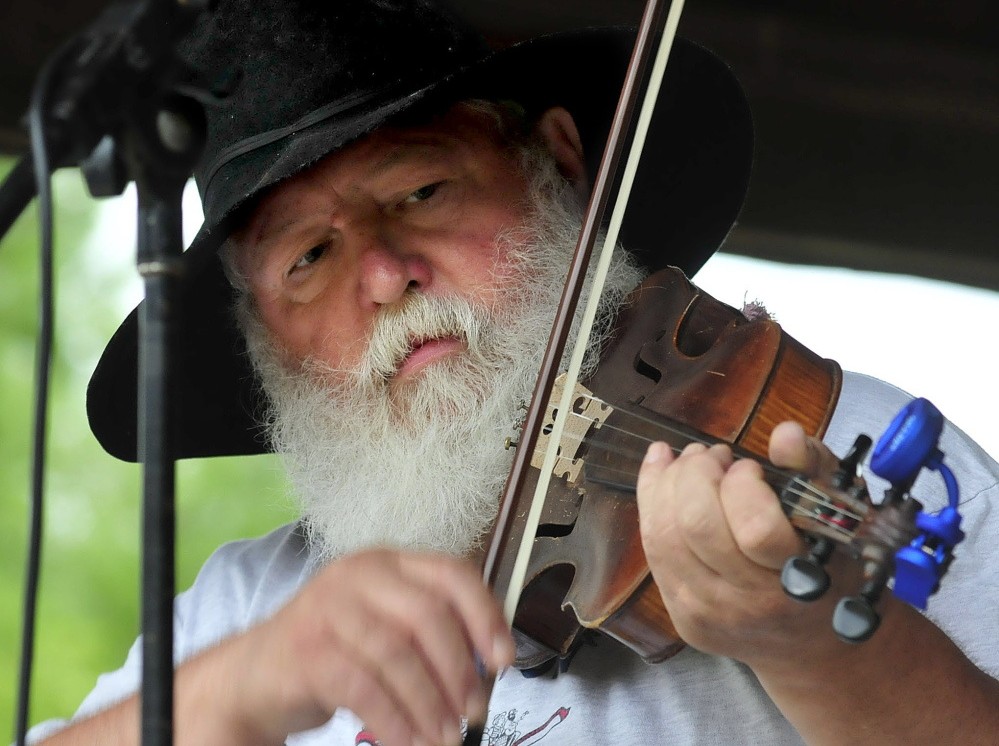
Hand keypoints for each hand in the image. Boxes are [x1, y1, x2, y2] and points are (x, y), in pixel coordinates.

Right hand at [215, 549, 513, 745]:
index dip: (485, 615)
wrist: (254, 675)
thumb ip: (430, 631)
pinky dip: (395, 720)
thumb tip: (489, 663)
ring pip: (398, 654)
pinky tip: (409, 740)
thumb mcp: (384, 626)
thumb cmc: (332, 651)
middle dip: (460, 670)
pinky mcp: (307, 649)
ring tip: (445, 736)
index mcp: (388, 563)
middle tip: (475, 710)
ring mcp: (328, 608)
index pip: (452, 572)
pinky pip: (364, 688)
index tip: (504, 658)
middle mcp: (359, 574)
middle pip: (428, 615)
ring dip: (430, 704)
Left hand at [635, 422, 848, 665]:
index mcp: (800, 581)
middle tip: (714, 454)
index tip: (751, 467)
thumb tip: (783, 433)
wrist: (812, 644)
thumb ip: (813, 468)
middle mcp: (749, 604)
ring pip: (663, 534)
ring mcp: (707, 613)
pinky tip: (661, 469)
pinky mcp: (679, 614)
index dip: (744, 484)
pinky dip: (650, 499)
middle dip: (697, 472)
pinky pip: (651, 547)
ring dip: (668, 481)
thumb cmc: (830, 566)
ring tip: (691, 460)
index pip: (756, 528)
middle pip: (697, 525)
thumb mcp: (839, 514)